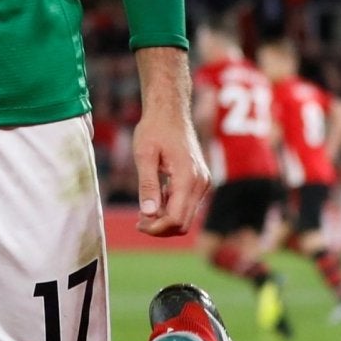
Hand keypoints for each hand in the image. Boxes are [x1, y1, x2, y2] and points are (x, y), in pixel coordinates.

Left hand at [132, 48, 207, 237]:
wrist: (170, 111)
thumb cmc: (155, 129)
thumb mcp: (144, 156)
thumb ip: (148, 185)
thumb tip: (148, 214)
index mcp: (187, 178)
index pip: (175, 219)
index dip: (156, 228)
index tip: (138, 224)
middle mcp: (200, 183)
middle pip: (183, 223)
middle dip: (160, 227)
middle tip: (139, 220)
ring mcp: (203, 182)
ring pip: (186, 216)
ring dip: (166, 218)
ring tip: (145, 207)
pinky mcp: (201, 181)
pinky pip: (188, 205)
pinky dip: (172, 208)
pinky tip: (157, 196)